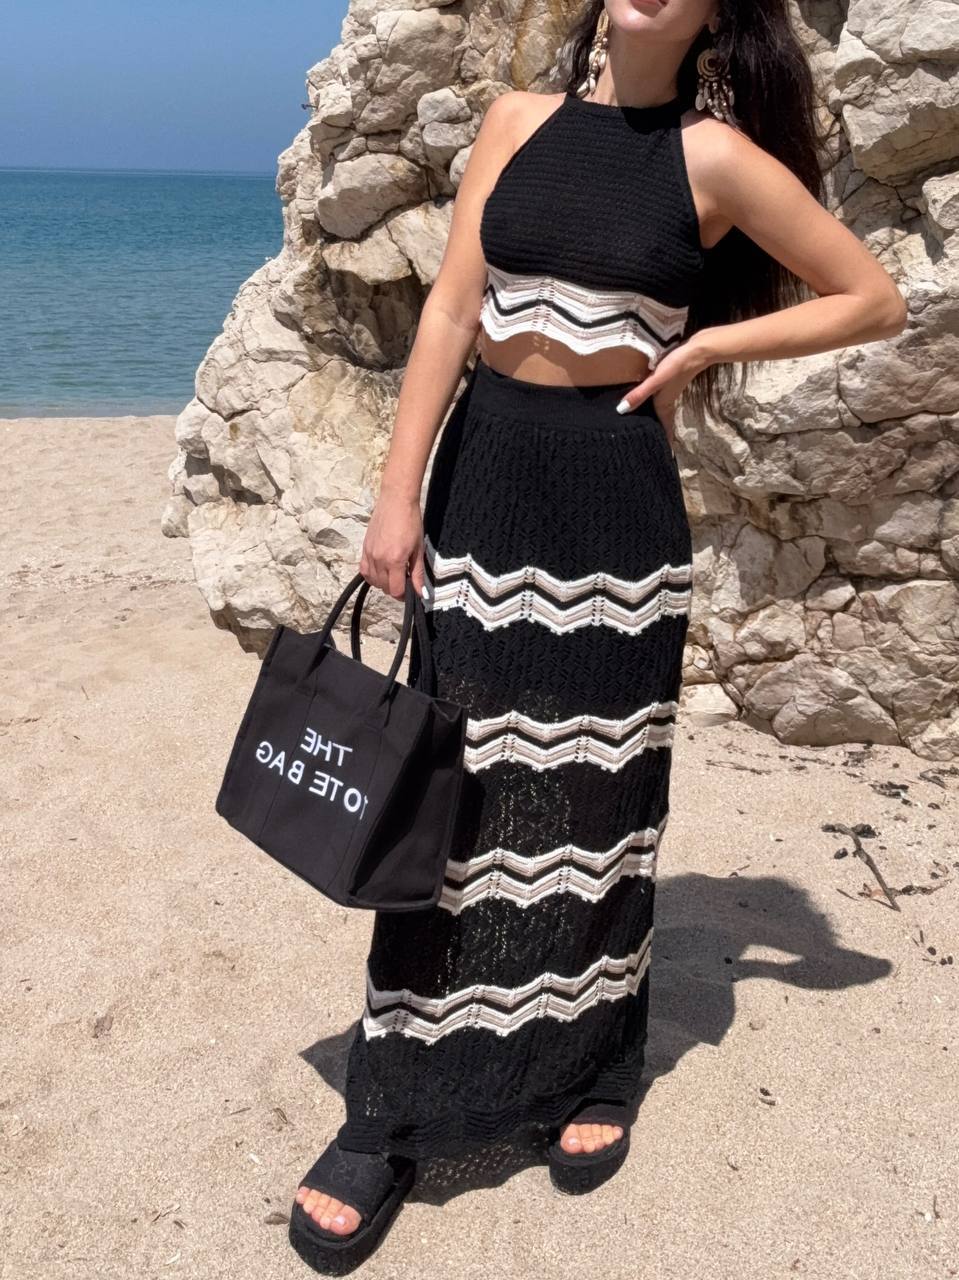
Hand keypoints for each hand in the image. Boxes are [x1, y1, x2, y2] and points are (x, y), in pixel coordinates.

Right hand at [359, 487, 425, 599]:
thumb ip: (418, 573)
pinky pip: (364, 570)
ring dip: (384, 582)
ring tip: (395, 573)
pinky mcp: (364, 548)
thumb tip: (421, 593)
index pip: (395, 590)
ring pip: (374, 581)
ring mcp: (370, 554)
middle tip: (406, 579)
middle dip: (396, 588)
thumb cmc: (411, 521)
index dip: (404, 595)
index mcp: (395, 560)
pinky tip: (382, 570)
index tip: (410, 591)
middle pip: (384, 587)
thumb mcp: (418, 549)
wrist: (396, 501)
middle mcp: (379, 560)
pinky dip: (372, 575)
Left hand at [614, 335, 712, 450]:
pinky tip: (646, 405)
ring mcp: (668, 394)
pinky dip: (653, 409)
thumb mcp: (656, 380)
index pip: (664, 431)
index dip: (663, 445)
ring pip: (660, 414)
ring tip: (644, 433)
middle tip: (646, 450)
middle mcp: (666, 403)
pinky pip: (659, 402)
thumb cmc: (677, 366)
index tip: (660, 459)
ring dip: (655, 424)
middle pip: (660, 425)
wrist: (698, 351)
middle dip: (655, 437)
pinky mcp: (669, 384)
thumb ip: (639, 394)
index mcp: (663, 406)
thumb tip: (621, 411)